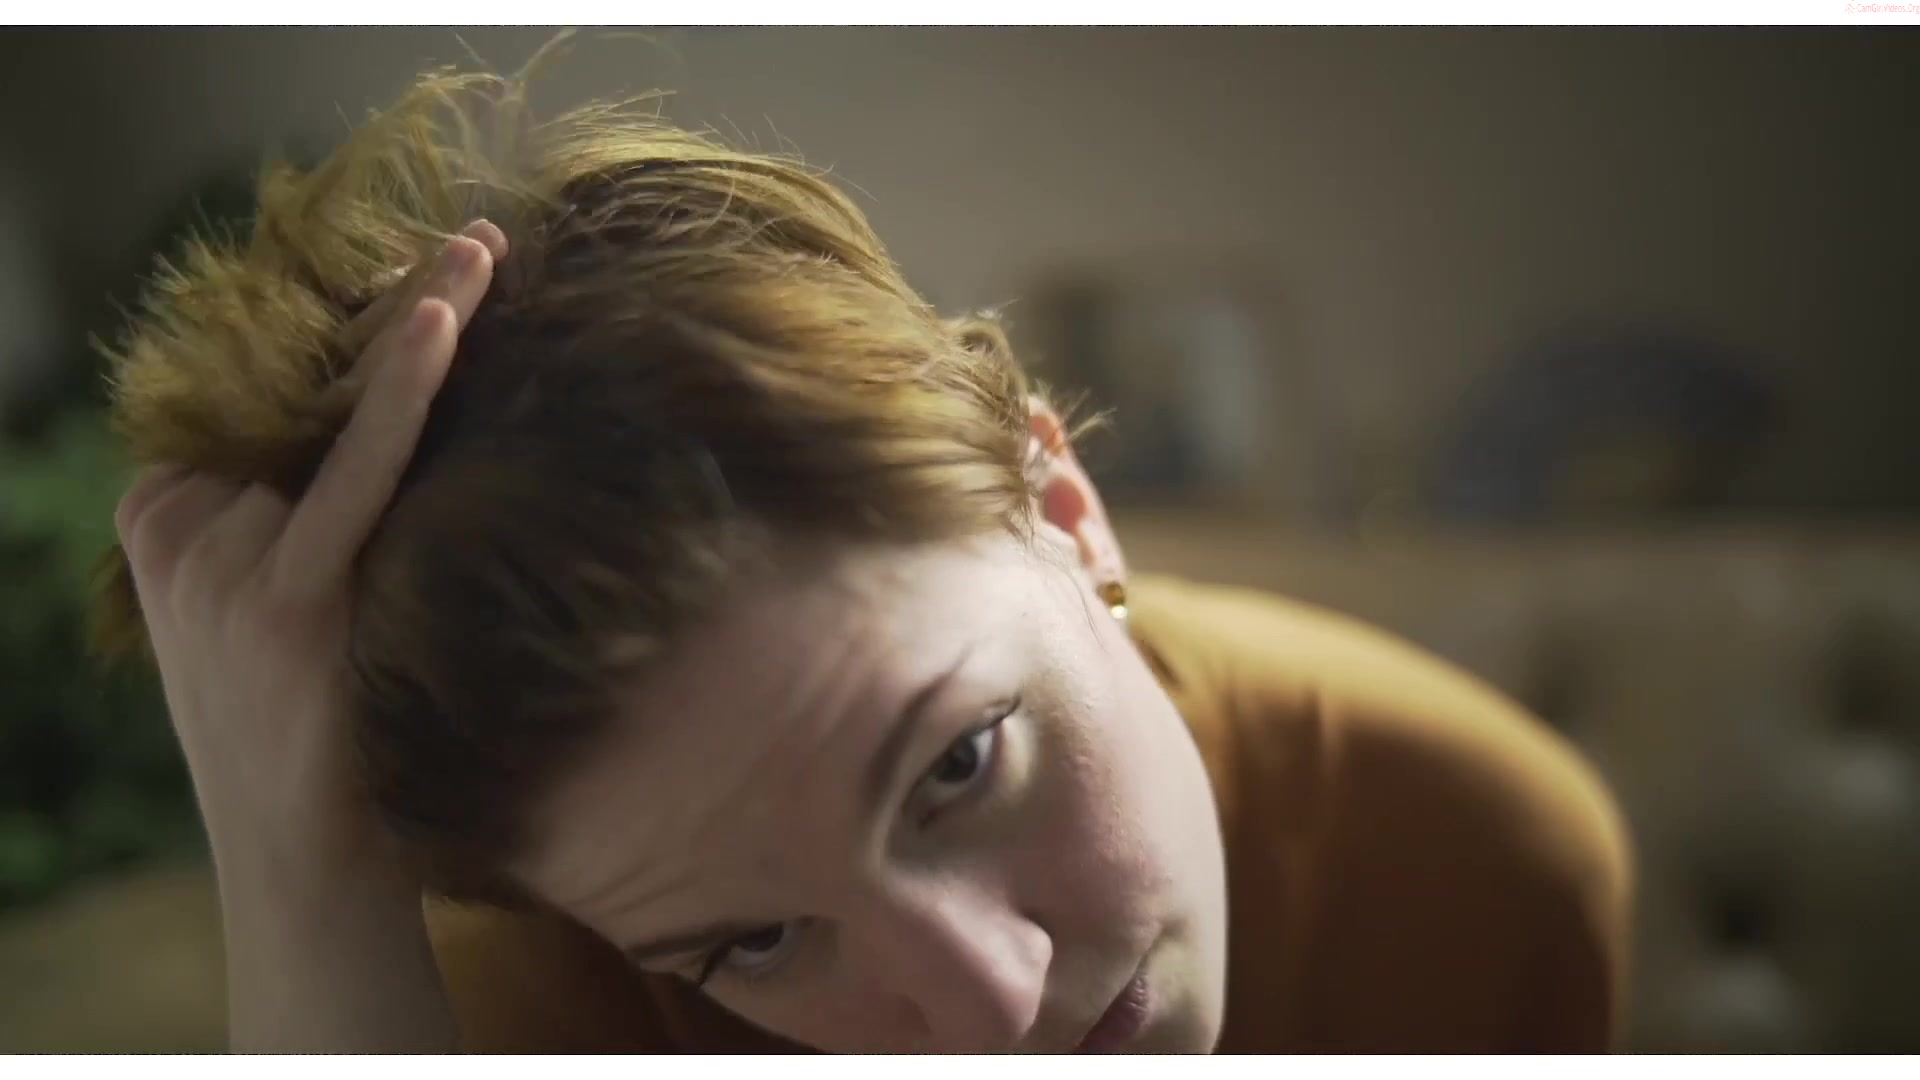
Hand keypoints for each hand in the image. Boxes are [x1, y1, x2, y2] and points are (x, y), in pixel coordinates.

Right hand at [113, 219, 506, 872]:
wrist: (307, 866)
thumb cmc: (316, 724)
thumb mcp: (267, 604)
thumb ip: (288, 515)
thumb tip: (376, 417)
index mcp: (162, 516)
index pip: (269, 394)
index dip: (358, 327)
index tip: (435, 269)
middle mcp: (181, 527)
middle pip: (304, 391)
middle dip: (397, 313)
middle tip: (477, 242)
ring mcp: (225, 562)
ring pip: (339, 419)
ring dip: (420, 338)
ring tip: (481, 254)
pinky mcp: (288, 598)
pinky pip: (361, 467)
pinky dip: (405, 387)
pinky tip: (445, 316)